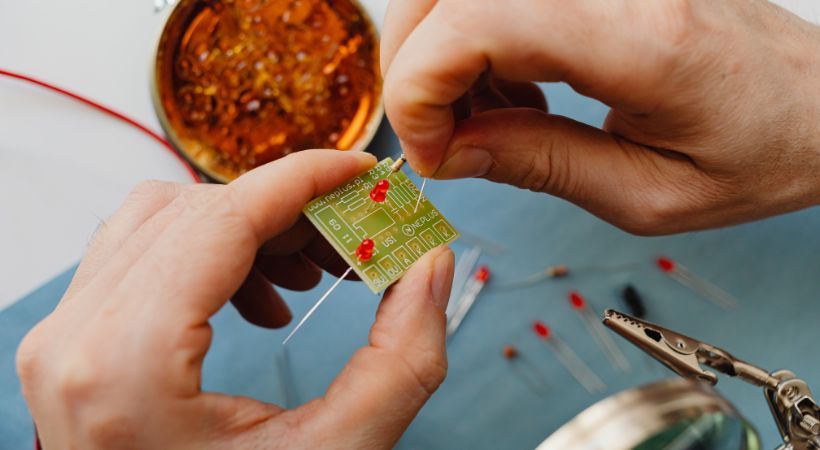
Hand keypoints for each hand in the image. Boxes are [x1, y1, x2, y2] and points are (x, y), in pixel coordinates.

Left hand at [16, 150, 454, 448]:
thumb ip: (402, 360)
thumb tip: (431, 267)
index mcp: (124, 368)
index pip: (221, 219)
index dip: (304, 179)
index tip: (363, 171)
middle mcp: (74, 343)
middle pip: (194, 211)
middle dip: (288, 211)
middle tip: (356, 237)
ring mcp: (64, 343)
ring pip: (162, 222)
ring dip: (249, 230)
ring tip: (312, 273)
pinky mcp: (74, 347)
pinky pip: (143, 257)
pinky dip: (213, 256)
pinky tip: (264, 302)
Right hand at [382, 0, 819, 233]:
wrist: (818, 100)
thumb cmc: (756, 151)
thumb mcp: (647, 194)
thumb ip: (537, 166)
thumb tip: (446, 153)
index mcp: (641, 40)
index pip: (476, 21)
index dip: (421, 87)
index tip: (431, 153)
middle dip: (415, 65)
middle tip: (439, 135)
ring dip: (444, 52)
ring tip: (487, 117)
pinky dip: (477, 38)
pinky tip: (514, 87)